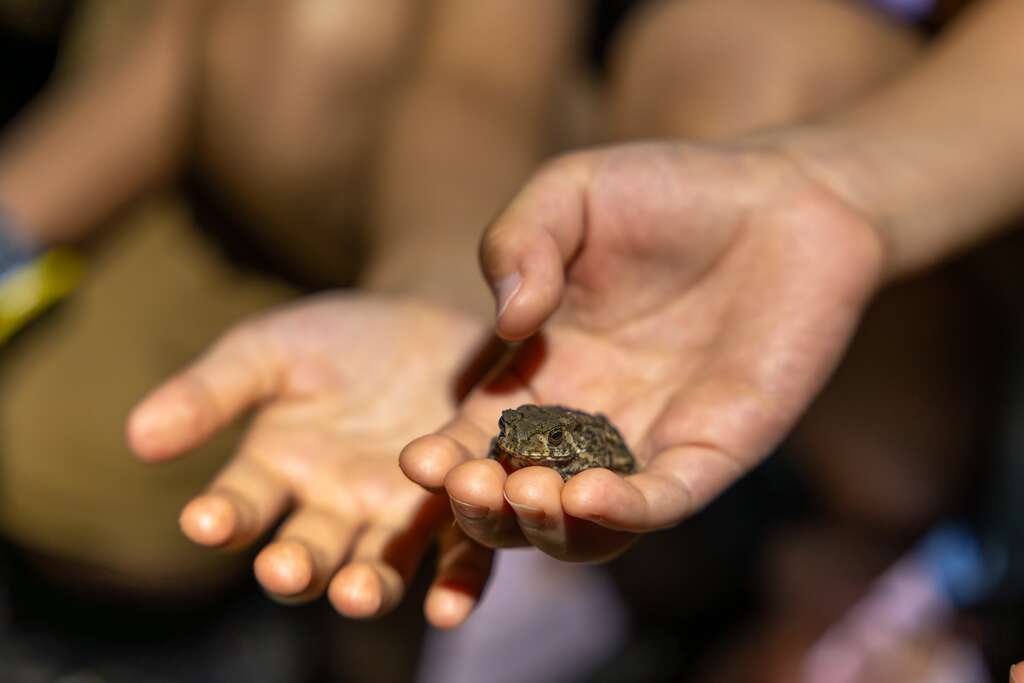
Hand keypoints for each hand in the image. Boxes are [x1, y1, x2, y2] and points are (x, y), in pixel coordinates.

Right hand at [127, 293, 491, 627]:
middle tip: (286, 569)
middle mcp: (334, 506)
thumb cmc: (337, 339)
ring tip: (356, 592)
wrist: (426, 317)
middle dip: (296, 566)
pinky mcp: (459, 509)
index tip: (203, 520)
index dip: (221, 517)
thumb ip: (213, 391)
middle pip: (309, 554)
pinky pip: (460, 558)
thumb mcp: (271, 349)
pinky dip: (455, 586)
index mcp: (278, 472)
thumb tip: (138, 436)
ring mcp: (398, 514)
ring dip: (366, 587)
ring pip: (379, 567)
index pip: (239, 508)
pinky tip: (449, 606)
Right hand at [401, 142, 885, 561]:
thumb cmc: (667, 190)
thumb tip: (510, 320)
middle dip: (483, 510)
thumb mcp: (569, 195)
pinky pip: (663, 501)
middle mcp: (584, 422)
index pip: (473, 438)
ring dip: (546, 527)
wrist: (784, 197)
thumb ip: (517, 242)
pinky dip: (624, 511)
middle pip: (516, 500)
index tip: (418, 461)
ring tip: (527, 493)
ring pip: (584, 525)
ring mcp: (647, 442)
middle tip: (468, 487)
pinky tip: (591, 495)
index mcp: (537, 372)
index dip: (443, 460)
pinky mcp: (711, 451)